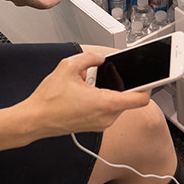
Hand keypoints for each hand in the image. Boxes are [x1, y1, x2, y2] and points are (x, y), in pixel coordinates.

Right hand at [19, 51, 150, 138]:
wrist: (34, 120)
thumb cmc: (49, 100)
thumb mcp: (68, 67)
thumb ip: (89, 57)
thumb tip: (100, 58)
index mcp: (105, 103)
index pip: (141, 99)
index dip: (148, 86)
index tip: (149, 78)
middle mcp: (107, 117)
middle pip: (128, 98)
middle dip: (121, 84)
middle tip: (107, 74)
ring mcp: (102, 124)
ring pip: (118, 104)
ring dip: (110, 92)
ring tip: (89, 85)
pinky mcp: (95, 126)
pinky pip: (108, 110)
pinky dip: (103, 99)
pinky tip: (85, 93)